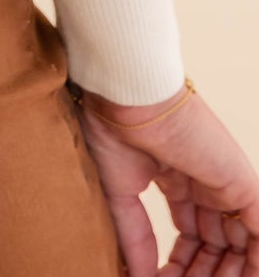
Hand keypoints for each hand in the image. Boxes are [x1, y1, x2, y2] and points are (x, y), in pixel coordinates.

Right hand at [72, 81, 258, 275]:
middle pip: (214, 244)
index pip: (190, 234)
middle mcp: (205, 182)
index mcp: (176, 177)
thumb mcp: (120, 195)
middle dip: (202, 273)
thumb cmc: (114, 132)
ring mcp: (225, 184)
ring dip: (227, 274)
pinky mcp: (242, 186)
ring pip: (240, 245)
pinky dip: (254, 265)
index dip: (179, 265)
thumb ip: (135, 238)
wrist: (128, 100)